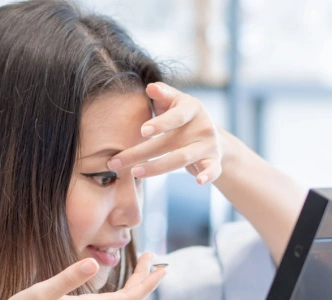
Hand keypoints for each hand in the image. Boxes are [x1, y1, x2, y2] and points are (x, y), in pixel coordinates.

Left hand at [107, 82, 222, 184]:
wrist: (211, 136)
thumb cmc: (182, 117)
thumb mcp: (174, 102)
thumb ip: (162, 94)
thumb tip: (150, 87)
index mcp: (191, 108)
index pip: (176, 116)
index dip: (160, 123)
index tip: (142, 131)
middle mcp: (202, 125)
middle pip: (169, 142)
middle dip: (141, 153)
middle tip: (117, 162)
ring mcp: (208, 144)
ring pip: (182, 159)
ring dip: (157, 168)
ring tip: (135, 173)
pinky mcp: (214, 161)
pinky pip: (212, 170)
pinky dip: (207, 175)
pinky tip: (199, 181)